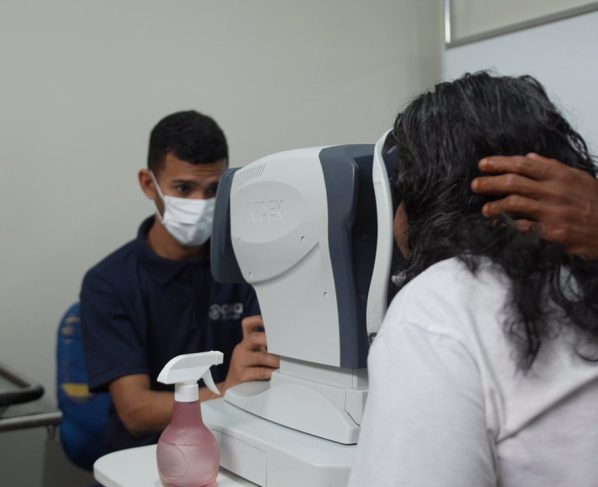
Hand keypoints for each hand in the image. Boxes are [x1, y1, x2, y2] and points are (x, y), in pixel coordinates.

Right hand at [221, 315, 279, 392]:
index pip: (248, 325)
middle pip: (254, 337)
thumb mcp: (256, 356)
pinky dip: (271, 372)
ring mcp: (240, 362)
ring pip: (260, 356)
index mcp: (246, 343)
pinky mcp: (241, 375)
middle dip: (271, 341)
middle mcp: (241, 349)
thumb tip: (288, 344)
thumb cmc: (248, 371)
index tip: (271, 322)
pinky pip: (259, 372)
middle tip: (284, 346)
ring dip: (275, 360)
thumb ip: (267, 348)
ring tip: (284, 363)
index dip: (258, 320)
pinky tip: (277, 373)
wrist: (232, 389)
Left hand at [471, 153, 597, 258]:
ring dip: (495, 206)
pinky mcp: (552, 233)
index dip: (500, 163)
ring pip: (514, 204)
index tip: (483, 164)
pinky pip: (524, 226)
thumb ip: (552, 167)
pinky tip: (500, 225)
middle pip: (514, 182)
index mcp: (560, 175)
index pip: (523, 164)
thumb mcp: (578, 178)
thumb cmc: (595, 203)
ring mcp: (553, 212)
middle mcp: (555, 191)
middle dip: (490, 183)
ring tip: (485, 210)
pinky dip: (509, 225)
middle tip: (475, 185)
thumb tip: (529, 157)